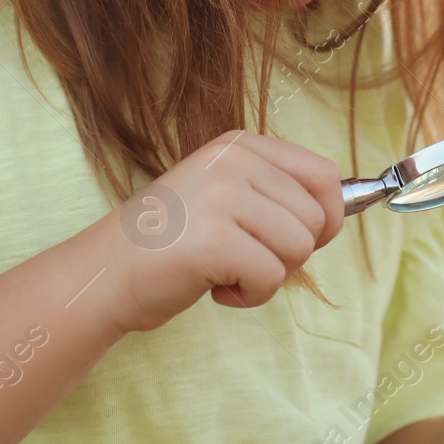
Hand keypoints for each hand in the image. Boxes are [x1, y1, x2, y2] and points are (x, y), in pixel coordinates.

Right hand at [97, 129, 344, 333]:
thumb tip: (339, 213)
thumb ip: (274, 193)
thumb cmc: (169, 244)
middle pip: (314, 219)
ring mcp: (223, 197)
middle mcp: (233, 161)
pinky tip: (214, 288)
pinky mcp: (215, 240)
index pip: (324, 174)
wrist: (105, 274)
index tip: (297, 239)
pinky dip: (249, 297)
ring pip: (298, 249)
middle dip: (289, 254)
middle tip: (243, 259)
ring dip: (268, 276)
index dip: (325, 216)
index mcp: (240, 146)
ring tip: (225, 271)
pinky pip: (271, 278)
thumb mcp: (224, 195)